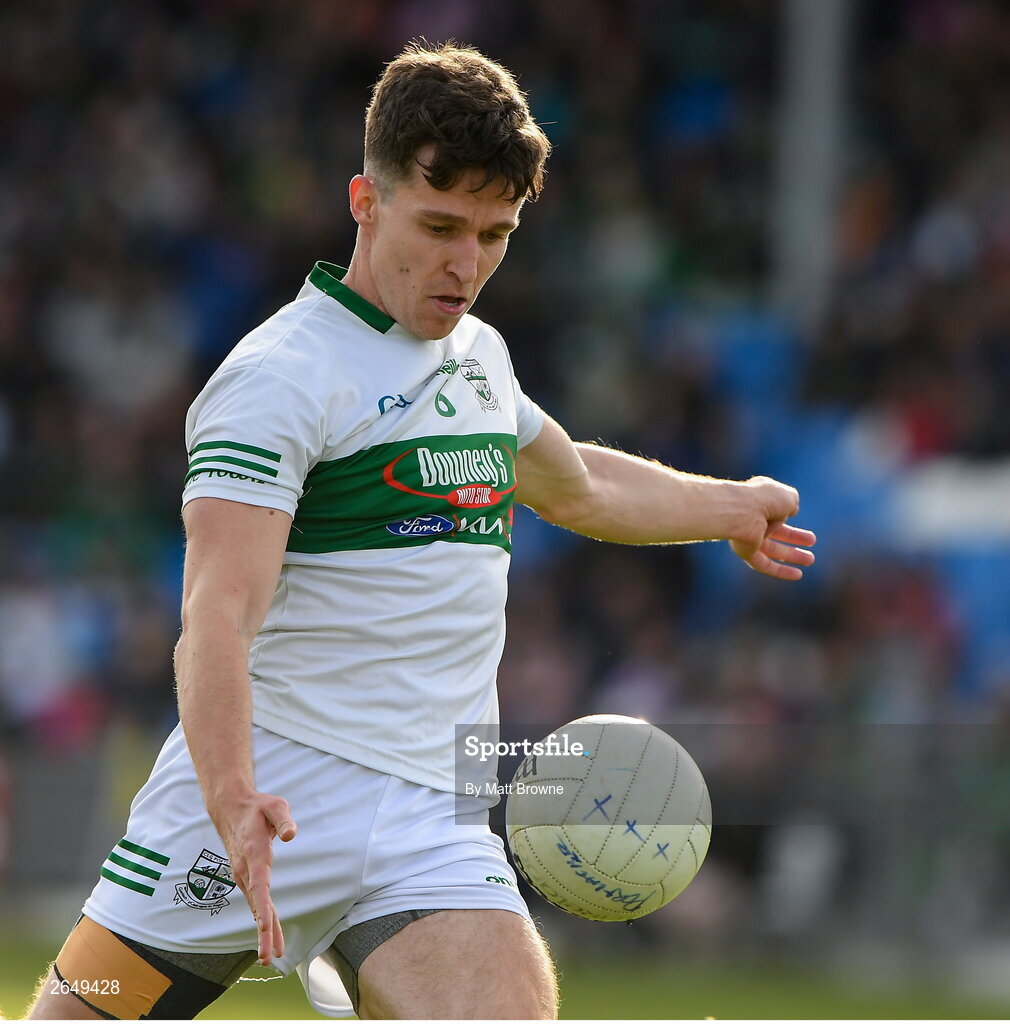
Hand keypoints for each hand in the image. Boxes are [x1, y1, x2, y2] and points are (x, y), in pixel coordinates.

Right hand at [208, 791, 297, 965]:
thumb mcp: (275, 806)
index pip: (259, 884)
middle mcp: (245, 869)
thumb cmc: (257, 807)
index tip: (265, 926)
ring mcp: (243, 874)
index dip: (263, 907)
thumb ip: (284, 820)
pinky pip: (256, 900)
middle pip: (257, 904)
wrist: (231, 808)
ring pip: (256, 906)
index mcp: (253, 853)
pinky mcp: (246, 876)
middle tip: (269, 958)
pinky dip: (263, 918)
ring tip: (272, 956)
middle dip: (264, 931)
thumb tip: (291, 835)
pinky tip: (270, 934)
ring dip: (264, 930)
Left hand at [729, 477, 815, 580]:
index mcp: (757, 500)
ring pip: (771, 549)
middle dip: (793, 537)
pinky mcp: (745, 552)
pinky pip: (764, 564)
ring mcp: (747, 535)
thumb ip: (792, 503)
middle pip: (774, 531)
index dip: (786, 511)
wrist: (741, 511)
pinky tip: (798, 575)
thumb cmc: (764, 499)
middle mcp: (751, 518)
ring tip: (810, 560)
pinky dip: (781, 571)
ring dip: (791, 555)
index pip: (773, 508)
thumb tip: (792, 510)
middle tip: (812, 541)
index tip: (794, 512)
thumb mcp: (787, 496)